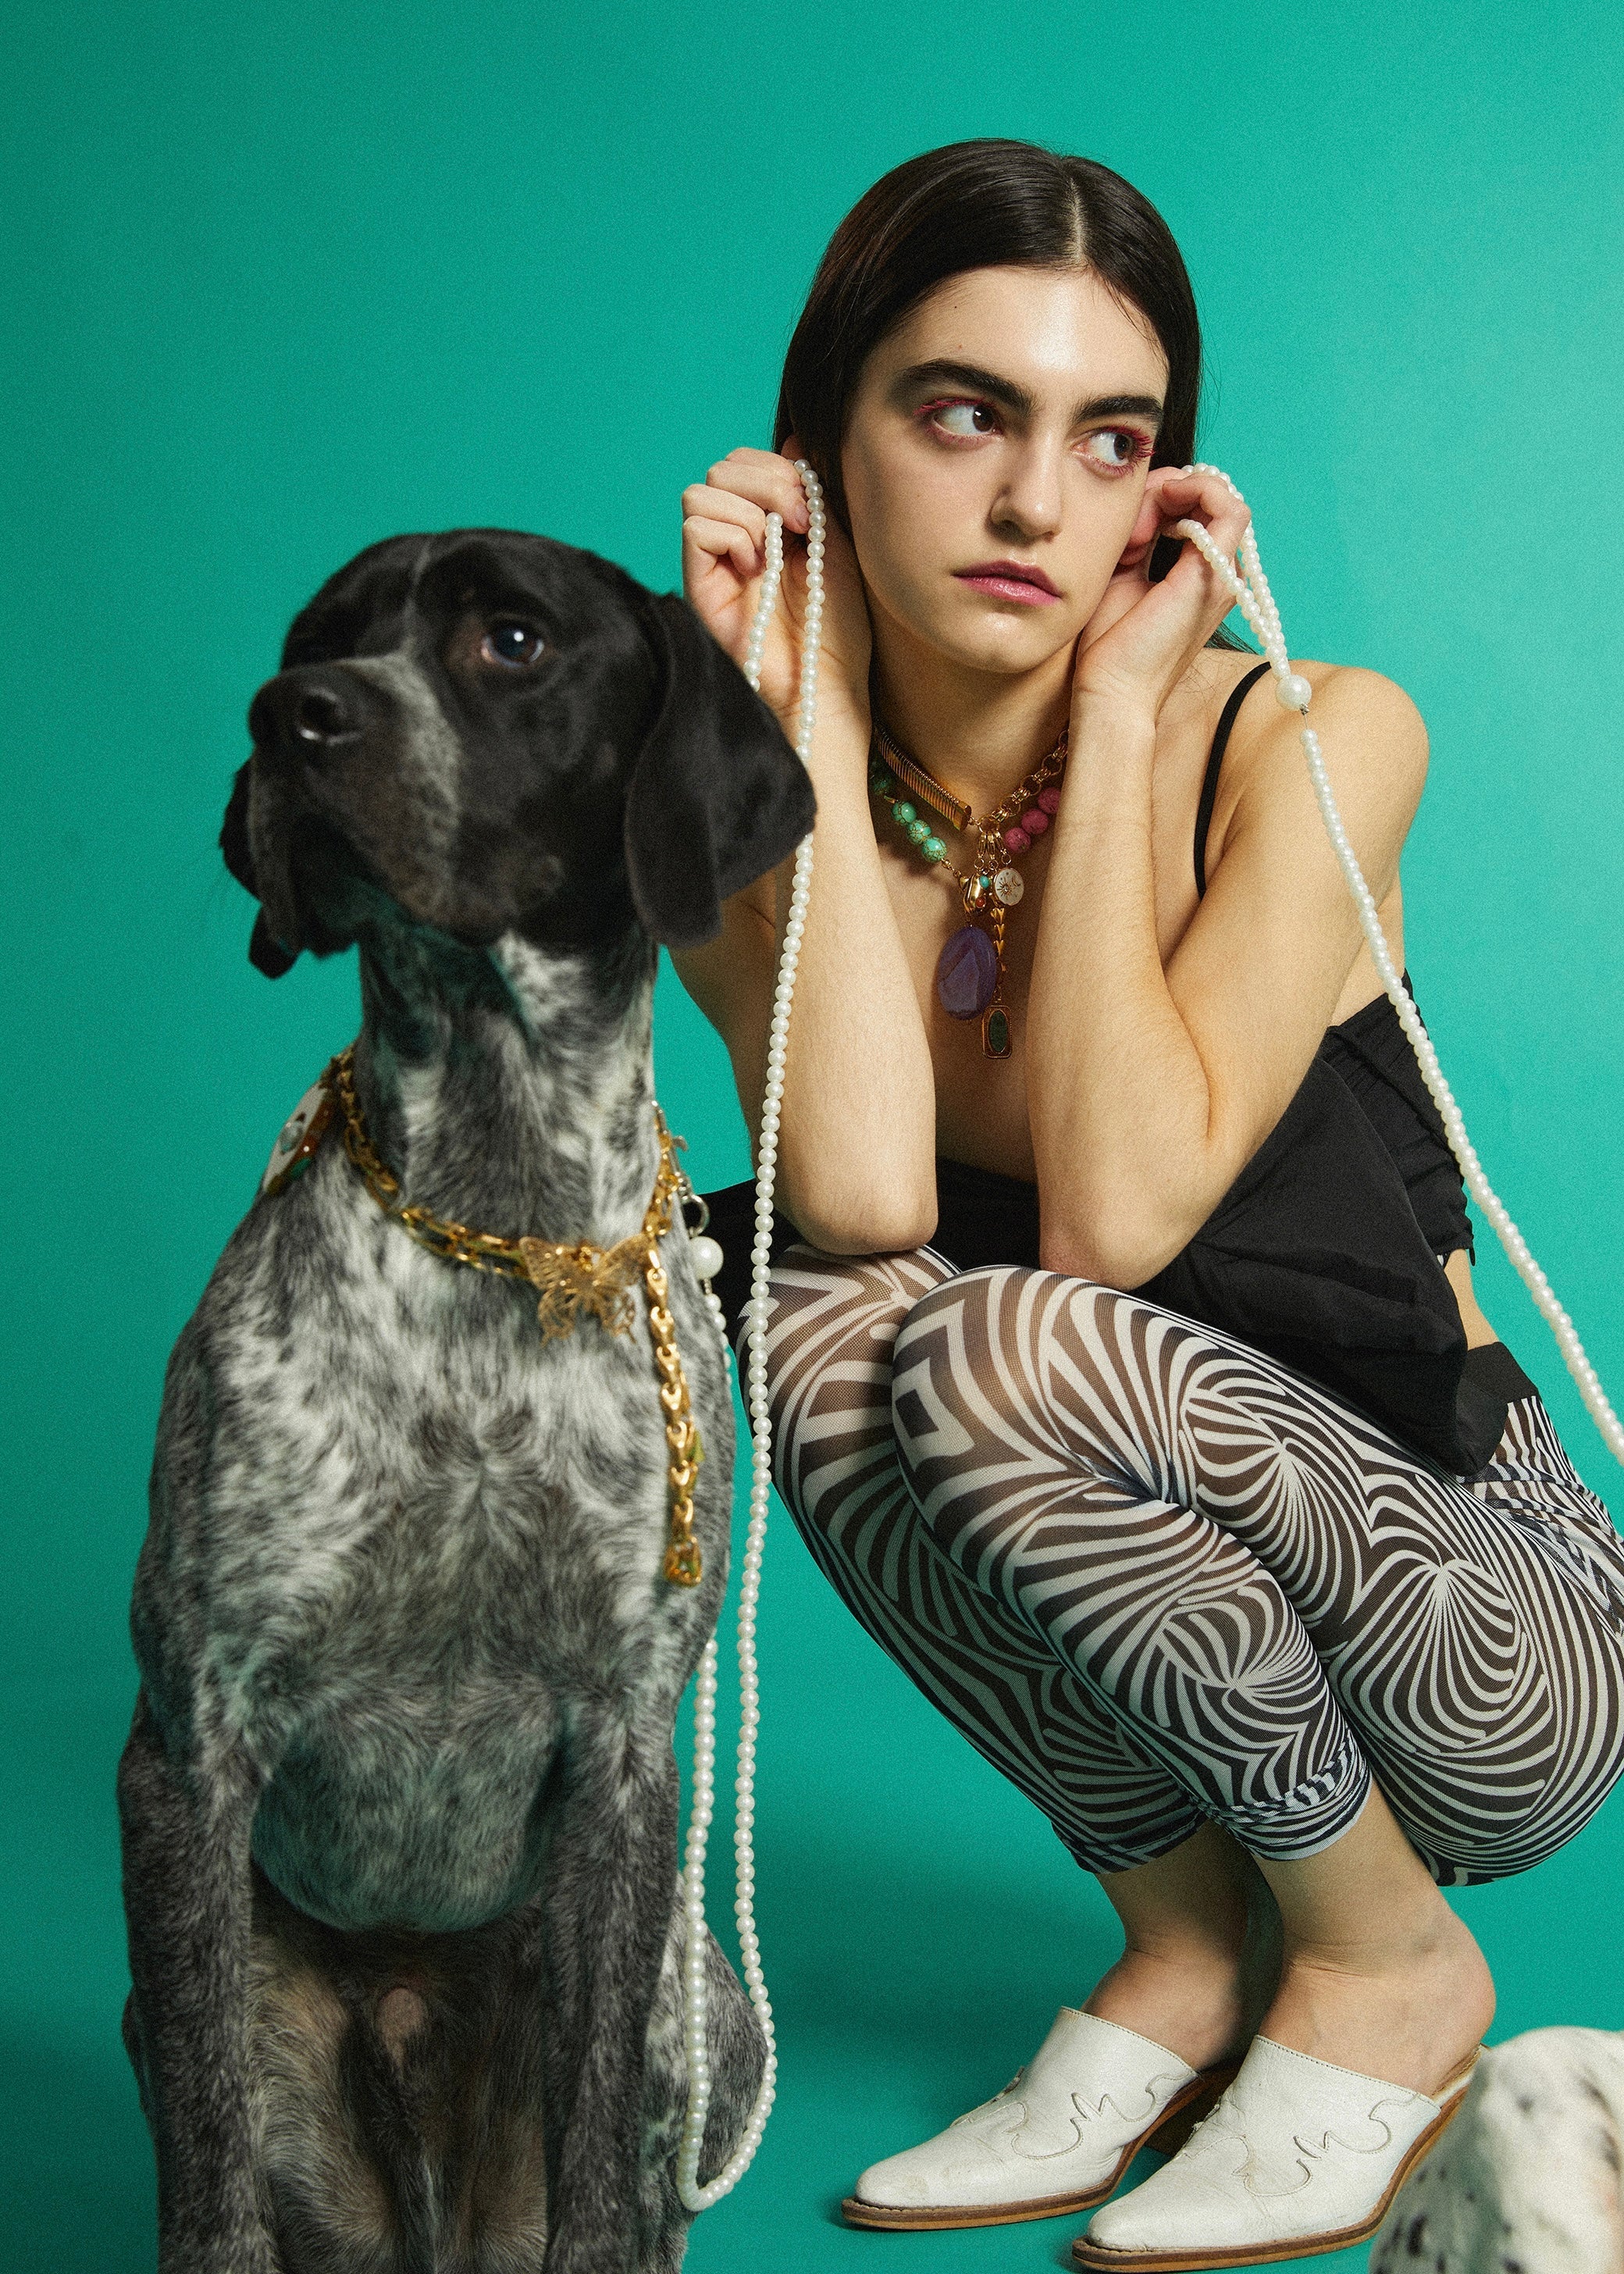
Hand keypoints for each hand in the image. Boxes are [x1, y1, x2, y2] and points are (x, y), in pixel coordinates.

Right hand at [681, 443, 871, 734]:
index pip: (750, 461)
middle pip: (724, 466)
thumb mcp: (838, 544)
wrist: (827, 683)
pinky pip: (696, 525)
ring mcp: (714, 561)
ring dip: (750, 511)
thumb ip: (814, 493)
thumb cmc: (837, 627)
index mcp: (770, 523)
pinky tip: (755, 568)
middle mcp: (736, 537)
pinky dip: (732, 535)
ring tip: (775, 553)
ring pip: (702, 489)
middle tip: (801, 526)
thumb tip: (794, 437)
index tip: (815, 511)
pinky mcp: (698, 584)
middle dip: (767, 481)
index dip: (780, 468)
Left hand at [1071, 465, 1251, 718]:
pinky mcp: (1213, 575)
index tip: (1124, 523)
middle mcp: (1219, 574)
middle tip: (1127, 523)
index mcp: (1199, 576)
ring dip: (1174, 492)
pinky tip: (1162, 500)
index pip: (1195, 509)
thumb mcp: (1122, 574)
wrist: (1111, 692)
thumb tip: (1145, 500)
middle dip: (1163, 493)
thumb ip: (1139, 537)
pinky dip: (1197, 490)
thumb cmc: (1111, 647)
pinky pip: (1229, 509)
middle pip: (1206, 501)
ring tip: (1136, 525)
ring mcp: (1221, 576)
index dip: (1160, 497)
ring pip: (1221, 498)